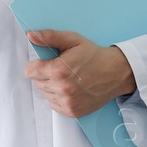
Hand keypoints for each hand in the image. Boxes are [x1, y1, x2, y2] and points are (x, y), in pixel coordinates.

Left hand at [22, 29, 136, 118]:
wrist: (116, 72)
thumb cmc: (94, 55)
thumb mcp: (72, 40)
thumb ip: (50, 37)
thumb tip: (31, 35)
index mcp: (59, 70)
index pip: (30, 71)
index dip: (36, 65)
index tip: (45, 62)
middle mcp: (62, 89)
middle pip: (36, 82)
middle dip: (43, 74)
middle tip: (60, 68)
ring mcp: (68, 102)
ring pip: (44, 94)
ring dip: (50, 86)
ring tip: (66, 78)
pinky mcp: (72, 111)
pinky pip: (53, 104)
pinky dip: (57, 97)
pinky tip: (69, 88)